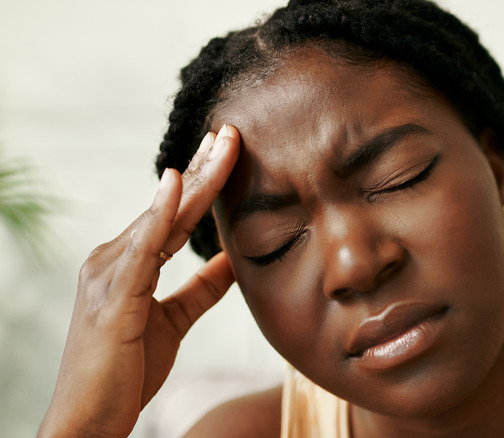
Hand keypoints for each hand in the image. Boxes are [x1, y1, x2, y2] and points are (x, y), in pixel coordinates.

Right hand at [38, 125, 239, 437]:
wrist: (90, 418)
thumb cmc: (126, 369)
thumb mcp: (175, 320)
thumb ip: (202, 288)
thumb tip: (233, 259)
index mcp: (129, 263)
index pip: (174, 214)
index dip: (201, 181)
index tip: (227, 151)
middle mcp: (113, 258)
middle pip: (169, 206)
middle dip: (203, 167)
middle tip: (231, 131)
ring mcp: (109, 274)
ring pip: (161, 217)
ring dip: (195, 179)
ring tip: (222, 144)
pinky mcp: (113, 297)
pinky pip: (141, 249)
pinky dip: (159, 214)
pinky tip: (175, 183)